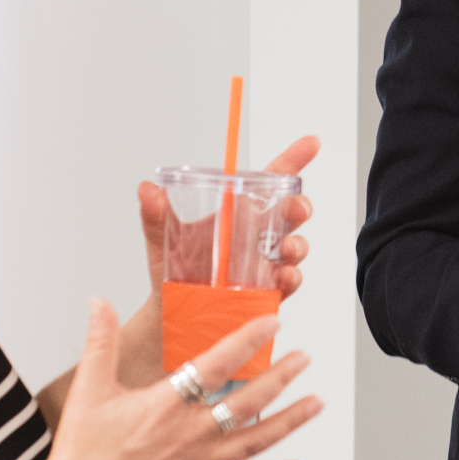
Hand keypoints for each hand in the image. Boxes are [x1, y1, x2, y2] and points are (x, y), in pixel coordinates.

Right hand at [38, 298, 320, 459]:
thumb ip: (101, 342)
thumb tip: (100, 302)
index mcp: (165, 405)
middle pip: (248, 401)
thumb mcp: (89, 391)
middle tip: (305, 357)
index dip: (248, 340)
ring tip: (317, 403)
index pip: (216, 365)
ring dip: (290, 420)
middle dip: (281, 377)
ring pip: (256, 440)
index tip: (273, 321)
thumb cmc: (82, 450)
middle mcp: (190, 435)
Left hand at [119, 135, 318, 388]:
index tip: (311, 143)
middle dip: (301, 207)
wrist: (170, 316)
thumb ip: (155, 215)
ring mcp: (265, 264)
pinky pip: (288, 282)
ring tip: (285, 250)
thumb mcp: (162, 240)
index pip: (270, 181)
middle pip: (292, 212)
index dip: (294, 159)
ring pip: (295, 246)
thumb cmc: (172, 272)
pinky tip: (281, 277)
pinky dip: (290, 278)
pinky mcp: (267, 291)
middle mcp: (256, 236)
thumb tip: (147, 189)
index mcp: (237, 213)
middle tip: (295, 209)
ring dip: (298, 246)